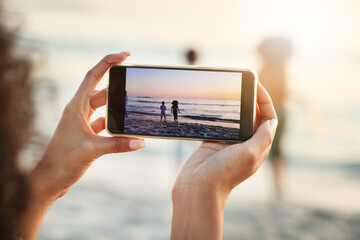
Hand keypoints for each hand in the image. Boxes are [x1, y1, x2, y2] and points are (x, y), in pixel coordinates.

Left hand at [18, 52, 144, 239]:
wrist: (49, 180)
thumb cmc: (63, 162)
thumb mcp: (92, 150)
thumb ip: (118, 144)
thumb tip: (140, 142)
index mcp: (76, 107)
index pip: (93, 77)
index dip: (108, 63)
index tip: (124, 56)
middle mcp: (78, 111)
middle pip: (101, 91)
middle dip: (117, 87)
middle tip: (134, 82)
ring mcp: (81, 123)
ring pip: (103, 108)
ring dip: (116, 108)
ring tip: (132, 107)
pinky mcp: (85, 134)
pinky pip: (103, 123)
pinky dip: (114, 125)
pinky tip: (124, 129)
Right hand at [171, 83, 277, 239]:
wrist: (198, 188)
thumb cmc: (224, 173)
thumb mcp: (250, 153)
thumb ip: (263, 136)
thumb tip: (273, 121)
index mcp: (258, 146)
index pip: (268, 119)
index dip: (265, 101)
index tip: (257, 85)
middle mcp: (246, 144)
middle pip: (253, 116)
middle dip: (251, 99)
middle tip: (243, 83)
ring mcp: (229, 143)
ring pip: (236, 118)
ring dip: (235, 105)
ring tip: (231, 89)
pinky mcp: (213, 142)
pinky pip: (220, 123)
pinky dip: (220, 113)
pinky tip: (216, 104)